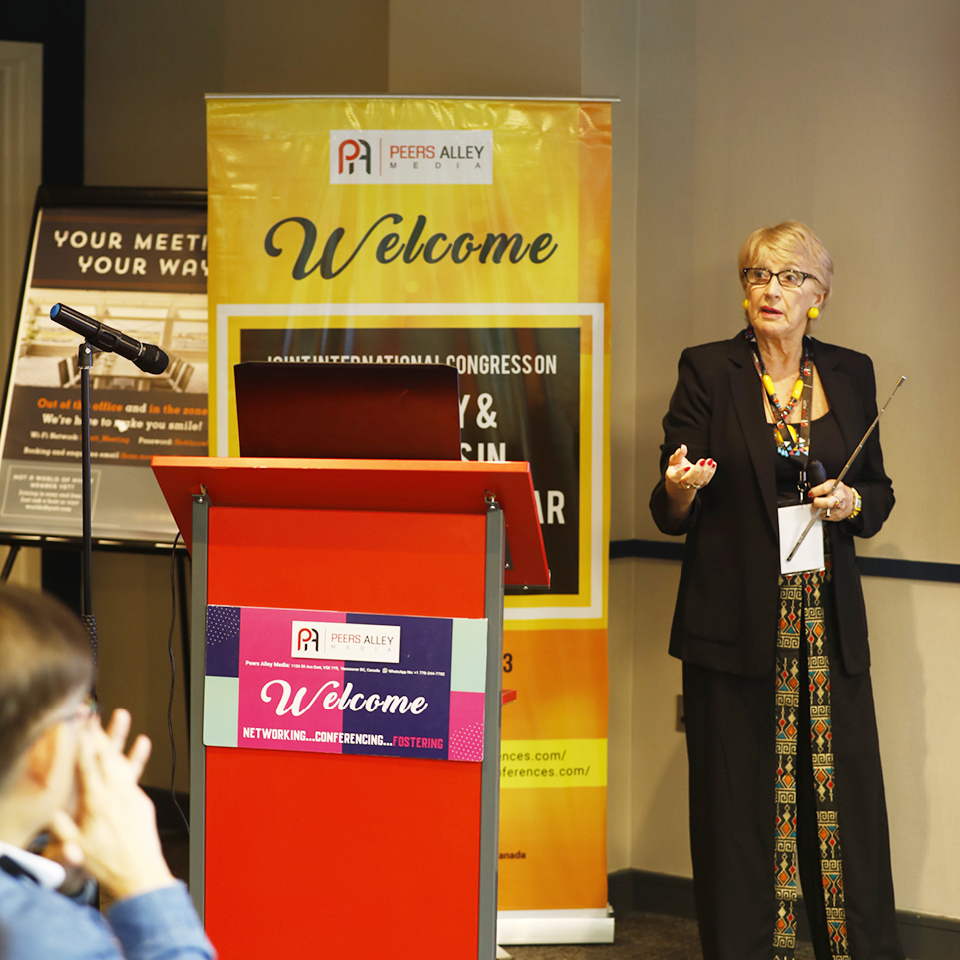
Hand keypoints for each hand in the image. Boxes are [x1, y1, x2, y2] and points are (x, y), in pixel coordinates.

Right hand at [49, 710, 174, 900]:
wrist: (138, 873)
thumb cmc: (105, 863)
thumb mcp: (75, 847)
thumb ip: (60, 827)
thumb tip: (48, 810)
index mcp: (96, 802)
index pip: (87, 765)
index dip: (82, 742)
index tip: (78, 723)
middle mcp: (116, 793)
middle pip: (106, 755)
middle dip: (98, 731)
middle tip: (93, 711)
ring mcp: (132, 795)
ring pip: (123, 760)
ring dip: (121, 737)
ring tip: (122, 715)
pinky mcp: (142, 800)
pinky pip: (137, 775)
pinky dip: (136, 757)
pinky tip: (142, 743)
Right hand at [665, 444, 716, 494]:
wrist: (680, 481)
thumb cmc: (676, 469)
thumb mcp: (674, 461)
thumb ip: (678, 455)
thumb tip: (683, 447)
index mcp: (673, 478)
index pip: (676, 477)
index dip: (681, 472)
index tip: (688, 466)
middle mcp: (681, 484)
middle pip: (689, 480)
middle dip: (696, 471)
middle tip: (702, 461)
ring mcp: (691, 486)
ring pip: (699, 481)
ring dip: (705, 471)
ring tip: (710, 461)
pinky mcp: (700, 486)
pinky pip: (706, 481)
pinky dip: (711, 473)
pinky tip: (713, 464)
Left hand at [809, 479, 853, 521]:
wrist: (851, 500)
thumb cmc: (839, 491)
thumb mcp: (832, 483)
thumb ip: (821, 486)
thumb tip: (810, 492)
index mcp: (838, 487)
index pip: (825, 489)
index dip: (815, 492)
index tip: (811, 494)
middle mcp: (840, 498)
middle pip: (827, 503)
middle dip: (817, 502)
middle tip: (815, 501)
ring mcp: (840, 508)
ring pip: (823, 511)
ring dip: (817, 508)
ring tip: (819, 504)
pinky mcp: (837, 516)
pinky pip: (824, 517)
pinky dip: (820, 514)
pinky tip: (823, 509)